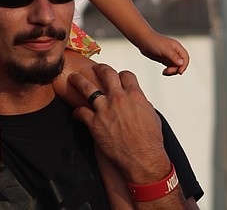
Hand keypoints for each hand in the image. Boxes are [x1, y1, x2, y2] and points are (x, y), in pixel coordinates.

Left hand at [69, 64, 170, 184]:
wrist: (143, 158)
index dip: (121, 75)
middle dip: (99, 69)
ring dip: (78, 81)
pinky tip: (76, 112)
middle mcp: (118, 98)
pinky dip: (77, 112)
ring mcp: (105, 110)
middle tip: (94, 68)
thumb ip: (142, 105)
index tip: (118, 77)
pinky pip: (80, 112)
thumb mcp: (152, 116)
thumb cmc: (150, 141)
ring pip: (86, 88)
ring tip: (74, 78)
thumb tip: (139, 102)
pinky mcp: (94, 123)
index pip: (125, 75)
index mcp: (134, 95)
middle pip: (105, 74)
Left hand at [140, 32, 189, 75]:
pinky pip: (170, 67)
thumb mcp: (164, 50)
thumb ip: (173, 56)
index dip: (184, 65)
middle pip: (181, 64)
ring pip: (175, 67)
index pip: (185, 58)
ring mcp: (170, 56)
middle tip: (168, 71)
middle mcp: (175, 52)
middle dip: (176, 69)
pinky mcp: (165, 59)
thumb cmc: (153, 42)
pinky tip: (163, 72)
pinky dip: (168, 71)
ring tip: (165, 72)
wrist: (143, 41)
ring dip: (172, 71)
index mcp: (177, 47)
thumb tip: (181, 63)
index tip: (179, 72)